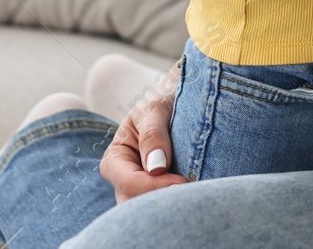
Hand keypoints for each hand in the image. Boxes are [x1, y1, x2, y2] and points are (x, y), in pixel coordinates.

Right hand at [99, 62, 186, 203]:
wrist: (180, 101)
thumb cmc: (164, 101)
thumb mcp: (155, 109)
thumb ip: (153, 134)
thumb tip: (157, 168)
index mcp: (116, 159)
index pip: (128, 182)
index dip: (154, 186)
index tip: (184, 181)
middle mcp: (125, 179)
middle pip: (136, 204)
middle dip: (162, 201)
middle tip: (192, 192)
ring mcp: (142, 188)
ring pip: (150, 210)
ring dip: (172, 205)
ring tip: (195, 194)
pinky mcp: (160, 192)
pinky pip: (166, 207)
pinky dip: (179, 204)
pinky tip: (197, 194)